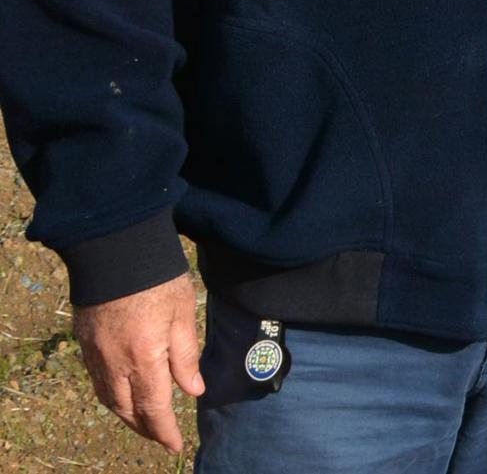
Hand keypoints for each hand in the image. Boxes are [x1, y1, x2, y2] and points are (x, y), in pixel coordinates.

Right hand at [74, 274, 202, 452]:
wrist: (115, 251)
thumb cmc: (157, 278)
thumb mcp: (183, 313)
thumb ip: (186, 356)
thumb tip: (193, 391)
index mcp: (144, 357)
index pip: (154, 407)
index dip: (164, 430)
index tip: (175, 445)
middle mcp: (114, 363)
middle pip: (127, 409)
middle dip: (145, 428)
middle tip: (161, 437)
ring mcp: (95, 354)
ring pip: (108, 398)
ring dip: (126, 415)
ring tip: (144, 422)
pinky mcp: (85, 342)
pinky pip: (96, 380)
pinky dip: (111, 395)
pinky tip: (122, 394)